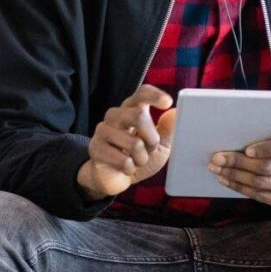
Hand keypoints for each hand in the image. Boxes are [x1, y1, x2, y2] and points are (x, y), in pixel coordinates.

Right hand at [79, 85, 175, 199]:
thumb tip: (175, 113)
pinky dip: (130, 168)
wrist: (116, 177)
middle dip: (152, 139)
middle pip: (138, 115)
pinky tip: (125, 167)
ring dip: (142, 158)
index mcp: (131, 109)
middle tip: (150, 149)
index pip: (141, 93)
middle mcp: (115, 115)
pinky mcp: (95, 148)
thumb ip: (167, 129)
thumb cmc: (138, 156)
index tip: (167, 102)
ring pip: (134, 143)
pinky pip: (123, 161)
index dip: (154, 95)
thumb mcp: (160, 144)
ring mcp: (103, 130)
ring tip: (136, 160)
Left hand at [210, 129, 270, 214]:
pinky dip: (241, 188)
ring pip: (261, 184)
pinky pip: (261, 197)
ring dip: (235, 176)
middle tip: (217, 158)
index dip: (267, 148)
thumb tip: (249, 128)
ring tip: (217, 169)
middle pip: (269, 168)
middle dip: (239, 162)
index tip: (247, 149)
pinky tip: (227, 180)